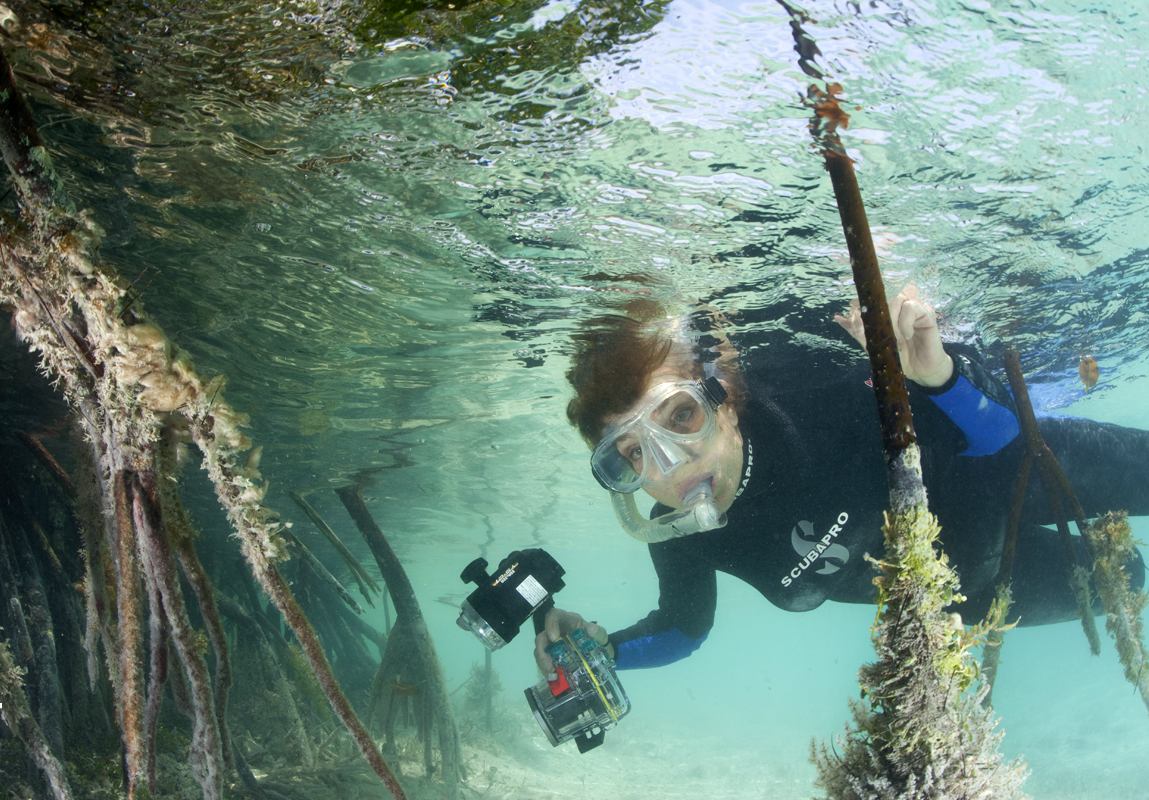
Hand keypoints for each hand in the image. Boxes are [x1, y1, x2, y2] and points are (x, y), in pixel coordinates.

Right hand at [533, 607, 610, 674]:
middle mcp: (556, 632)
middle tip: (550, 666)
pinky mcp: (552, 657)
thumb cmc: (597, 639)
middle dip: (542, 652)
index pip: (553, 616)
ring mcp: (552, 645)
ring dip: (543, 664)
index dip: (550, 625)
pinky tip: (555, 679)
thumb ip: (598, 632)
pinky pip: (544, 663)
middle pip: (542, 637)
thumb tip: (591, 630)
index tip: (554, 638)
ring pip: (540, 652)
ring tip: (553, 676)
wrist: (599, 653)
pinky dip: (547, 671)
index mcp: (567, 621)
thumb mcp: (600, 635)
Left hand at [834, 283, 952, 387]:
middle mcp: (897, 306)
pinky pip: (911, 307)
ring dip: (891, 321)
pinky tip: (907, 335)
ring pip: (896, 299)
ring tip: (895, 338)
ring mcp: (912, 307)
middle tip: (880, 334)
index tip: (854, 318)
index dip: (860, 305)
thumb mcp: (873, 345)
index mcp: (884, 311)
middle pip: (882, 298)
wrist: (919, 372)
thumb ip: (857, 331)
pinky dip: (905, 322)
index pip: (870, 298)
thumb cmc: (898, 357)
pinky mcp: (926, 312)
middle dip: (876, 317)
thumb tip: (837, 317)